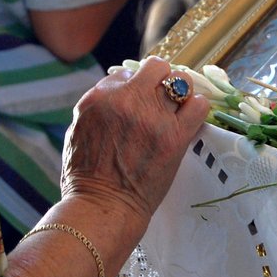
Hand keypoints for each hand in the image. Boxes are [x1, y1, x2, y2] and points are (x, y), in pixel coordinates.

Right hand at [60, 56, 209, 223]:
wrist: (102, 208)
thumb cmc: (85, 177)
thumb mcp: (77, 131)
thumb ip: (98, 107)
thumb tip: (120, 91)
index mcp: (98, 98)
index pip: (126, 74)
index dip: (135, 86)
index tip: (139, 101)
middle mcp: (126, 101)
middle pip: (157, 68)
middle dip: (162, 79)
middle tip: (164, 97)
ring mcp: (152, 117)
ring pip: (182, 81)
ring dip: (183, 92)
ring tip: (180, 106)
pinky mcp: (174, 135)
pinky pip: (198, 105)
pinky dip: (198, 109)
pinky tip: (191, 118)